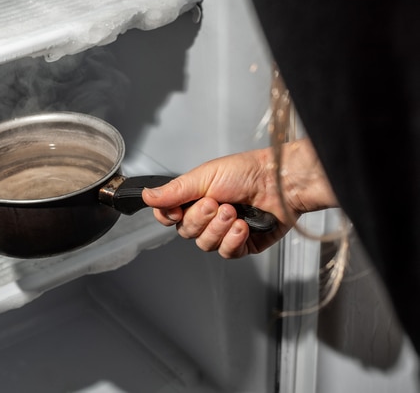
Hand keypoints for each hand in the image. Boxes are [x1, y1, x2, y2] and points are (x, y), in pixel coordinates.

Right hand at [141, 138, 337, 258]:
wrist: (280, 182)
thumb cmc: (247, 172)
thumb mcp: (204, 176)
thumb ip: (174, 191)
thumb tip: (146, 196)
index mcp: (193, 197)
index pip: (167, 216)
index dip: (168, 217)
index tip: (176, 212)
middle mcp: (206, 216)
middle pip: (186, 232)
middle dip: (201, 219)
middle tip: (216, 203)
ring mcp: (223, 232)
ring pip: (205, 244)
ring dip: (218, 229)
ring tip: (233, 212)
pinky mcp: (242, 245)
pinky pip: (226, 253)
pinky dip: (233, 240)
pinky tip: (243, 226)